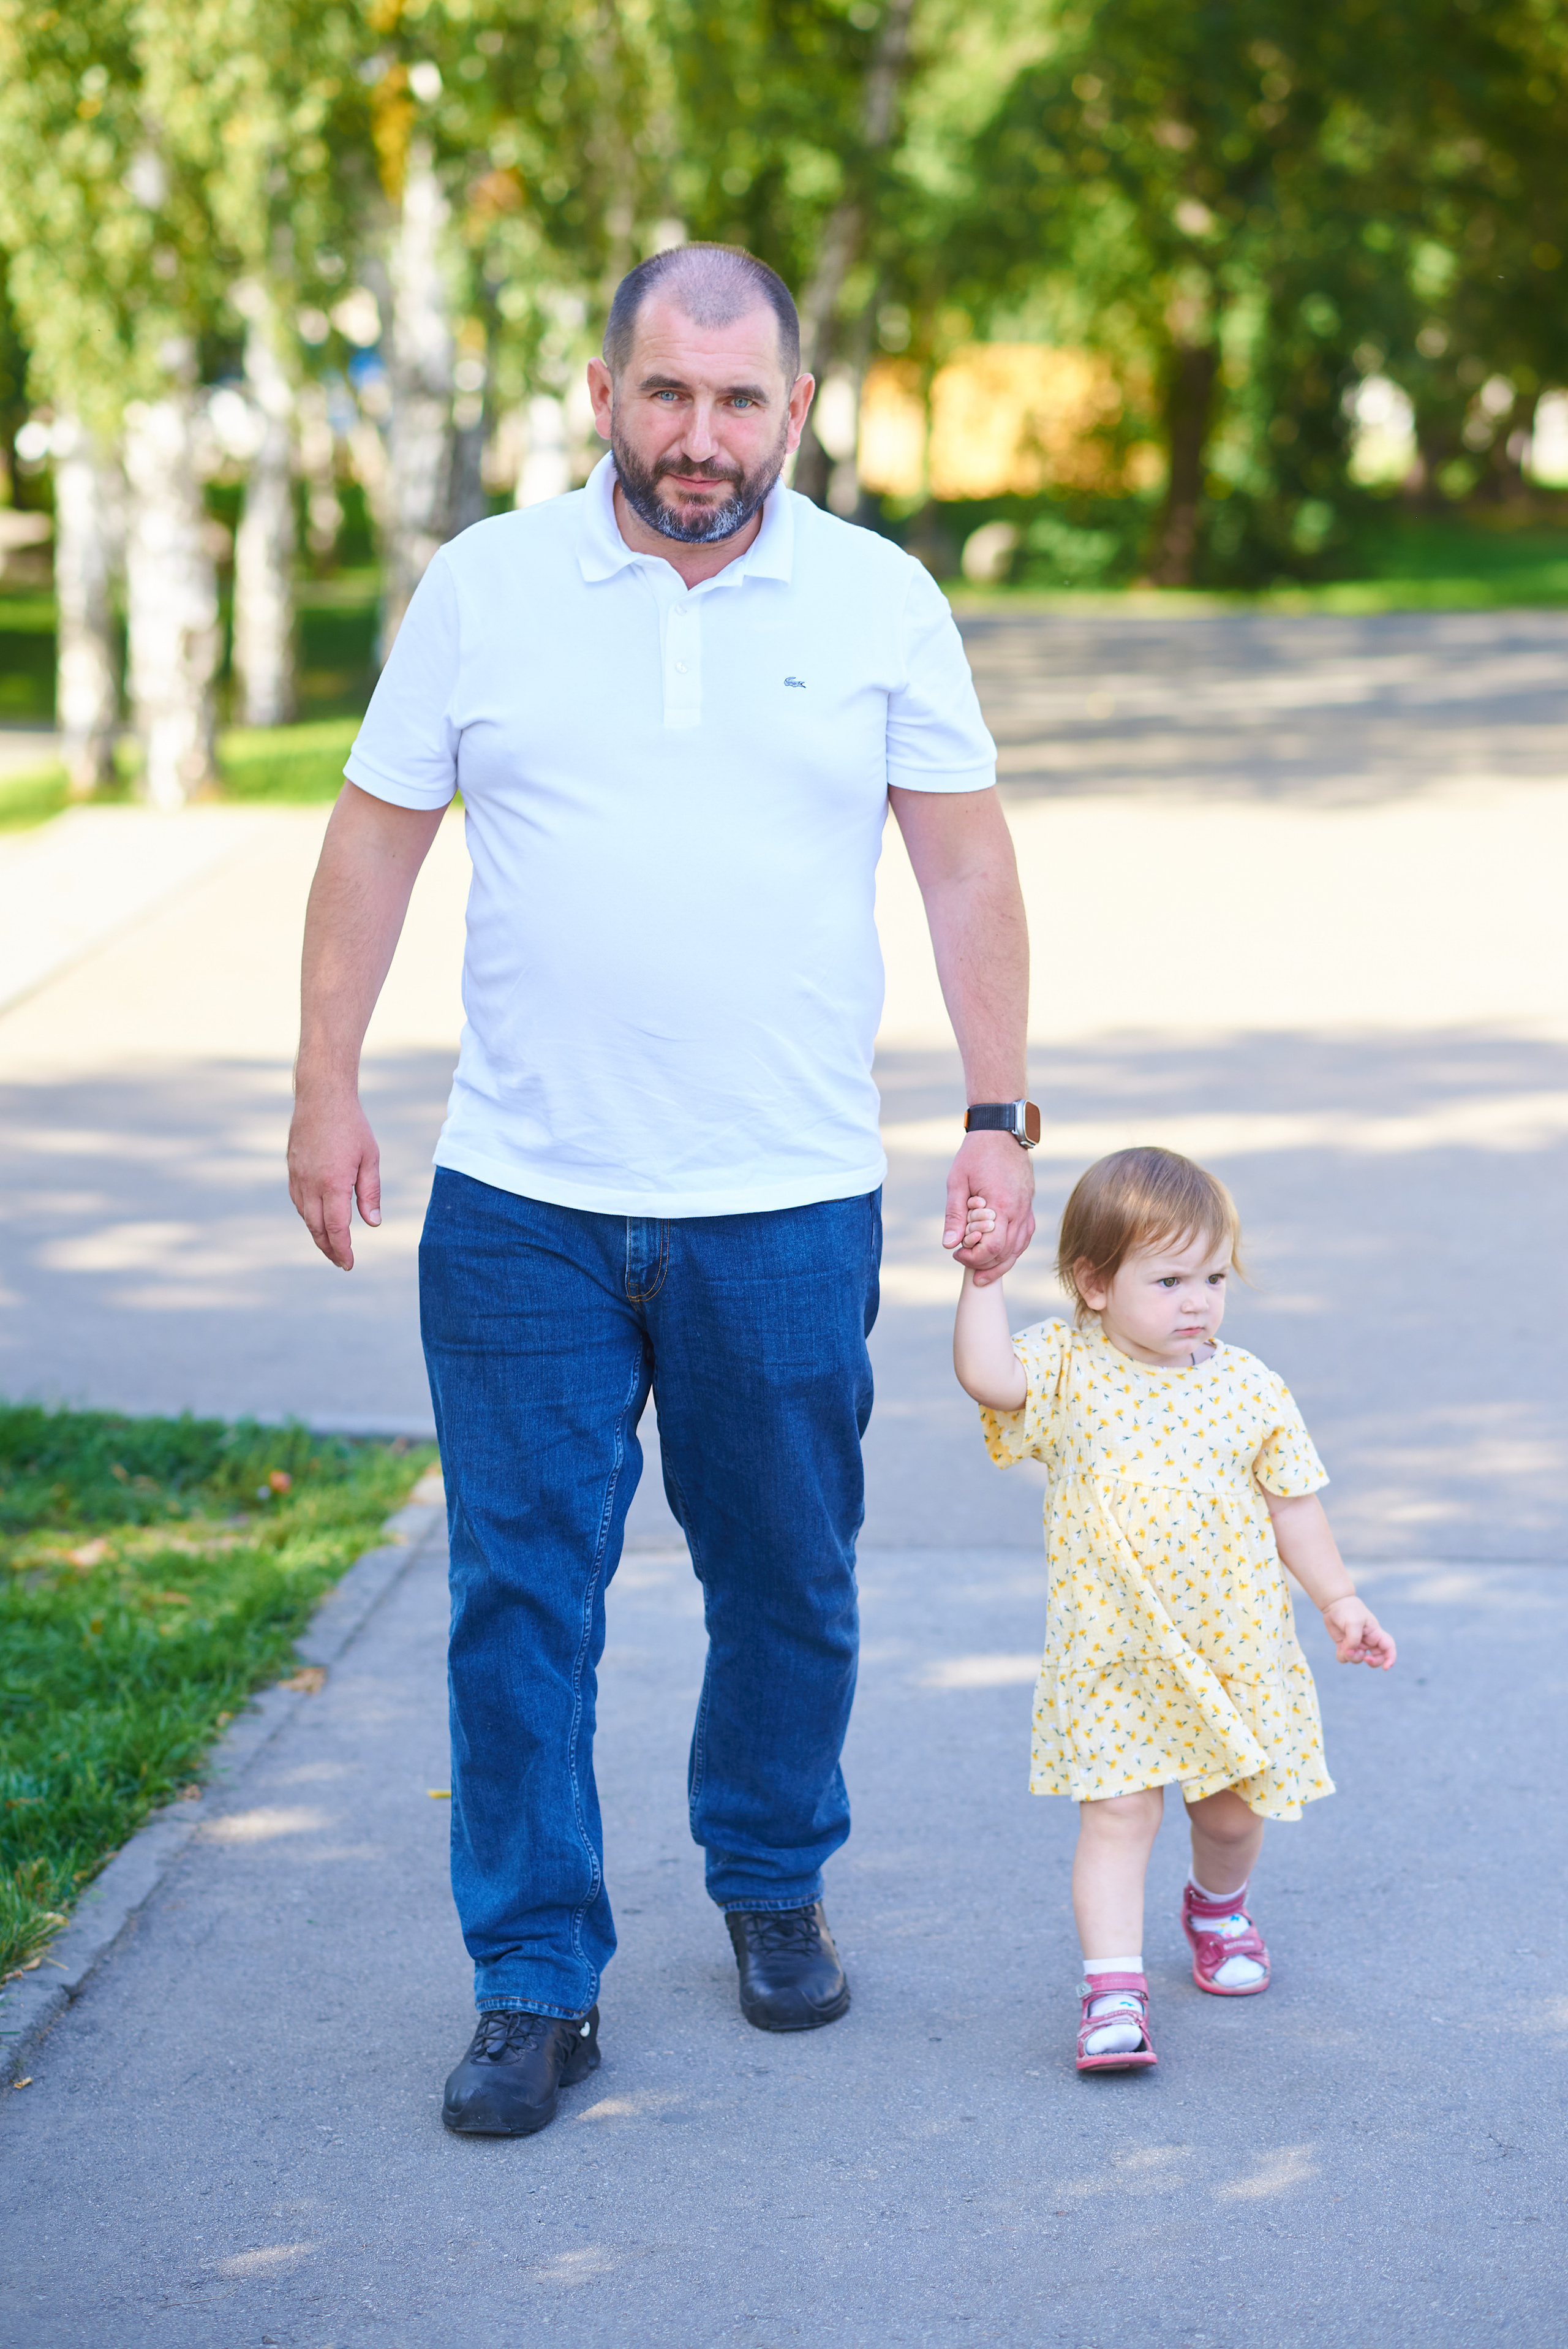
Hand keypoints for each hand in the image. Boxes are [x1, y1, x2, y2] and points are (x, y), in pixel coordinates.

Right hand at [287, 1085, 381, 1270]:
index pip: (336, 1228)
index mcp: (333, 1184)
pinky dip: (308, 1216)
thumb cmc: (352, 1126)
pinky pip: (299, 1201)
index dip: (342, 1250)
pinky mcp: (292, 1169)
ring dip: (317, 1234)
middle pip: (317, 1228)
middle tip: (342, 1262)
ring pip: (305, 1216)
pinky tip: (318, 1219)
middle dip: (329, 1249)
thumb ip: (370, 1192)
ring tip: (331, 1245)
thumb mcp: (369, 1158)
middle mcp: (311, 1184)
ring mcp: (298, 1177)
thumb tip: (372, 1223)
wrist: (321, 1097)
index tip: (349, 1264)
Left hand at [943, 1129, 1034, 1285]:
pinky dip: (1013, 1248)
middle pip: (1008, 1253)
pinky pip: (1025, 1234)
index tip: (957, 1254)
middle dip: (987, 1266)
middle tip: (967, 1268)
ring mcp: (1027, 1207)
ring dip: (1002, 1262)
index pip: (993, 1248)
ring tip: (984, 1272)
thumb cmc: (976, 1154)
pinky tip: (1001, 1253)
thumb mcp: (957, 1182)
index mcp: (1002, 1205)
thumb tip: (949, 1244)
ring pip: (1019, 1247)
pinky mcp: (1028, 1204)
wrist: (1000, 1131)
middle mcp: (1019, 1210)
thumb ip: (954, 1215)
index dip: (974, 1259)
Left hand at [1321, 1596, 1395, 1669]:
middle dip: (1372, 1662)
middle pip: (1377, 1658)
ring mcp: (1356, 1644)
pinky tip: (1339, 1646)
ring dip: (1351, 1656)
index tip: (1386, 1668)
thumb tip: (1350, 1653)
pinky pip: (1345, 1658)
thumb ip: (1354, 1639)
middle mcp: (1368, 1641)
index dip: (1390, 1658)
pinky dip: (1342, 1655)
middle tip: (1365, 1658)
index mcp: (1375, 1634)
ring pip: (1358, 1660)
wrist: (1334, 1603)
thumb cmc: (1348, 1610)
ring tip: (1344, 1643)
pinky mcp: (1345, 1646)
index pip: (1389, 1647)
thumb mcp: (1353, 1622)